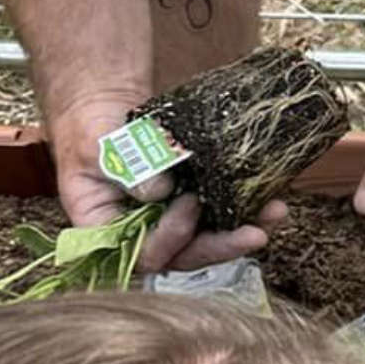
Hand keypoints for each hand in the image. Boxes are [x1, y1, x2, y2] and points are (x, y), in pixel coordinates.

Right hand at [49, 96, 282, 273]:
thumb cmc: (89, 128)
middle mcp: (142, 233)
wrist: (104, 108)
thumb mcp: (97, 145)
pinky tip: (272, 199)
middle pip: (185, 255)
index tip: (188, 204)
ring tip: (275, 213)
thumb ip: (124, 170)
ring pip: (209, 238)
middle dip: (221, 245)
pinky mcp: (192, 204)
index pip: (143, 254)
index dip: (170, 238)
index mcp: (108, 230)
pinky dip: (246, 209)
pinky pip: (220, 214)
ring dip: (243, 229)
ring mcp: (169, 220)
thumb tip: (158, 191)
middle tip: (255, 233)